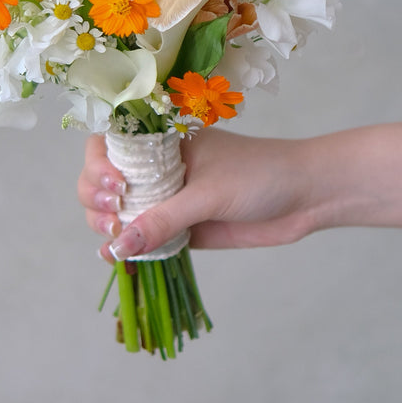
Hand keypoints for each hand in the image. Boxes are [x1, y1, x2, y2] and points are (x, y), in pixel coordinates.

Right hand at [78, 128, 315, 260]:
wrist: (304, 197)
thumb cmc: (259, 175)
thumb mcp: (208, 193)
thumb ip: (162, 219)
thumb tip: (117, 246)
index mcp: (161, 143)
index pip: (108, 147)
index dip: (99, 166)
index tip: (116, 187)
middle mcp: (158, 169)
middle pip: (103, 182)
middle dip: (97, 199)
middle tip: (115, 215)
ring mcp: (168, 200)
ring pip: (119, 212)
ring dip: (106, 226)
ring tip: (113, 242)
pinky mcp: (181, 229)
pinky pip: (144, 238)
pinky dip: (127, 249)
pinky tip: (115, 259)